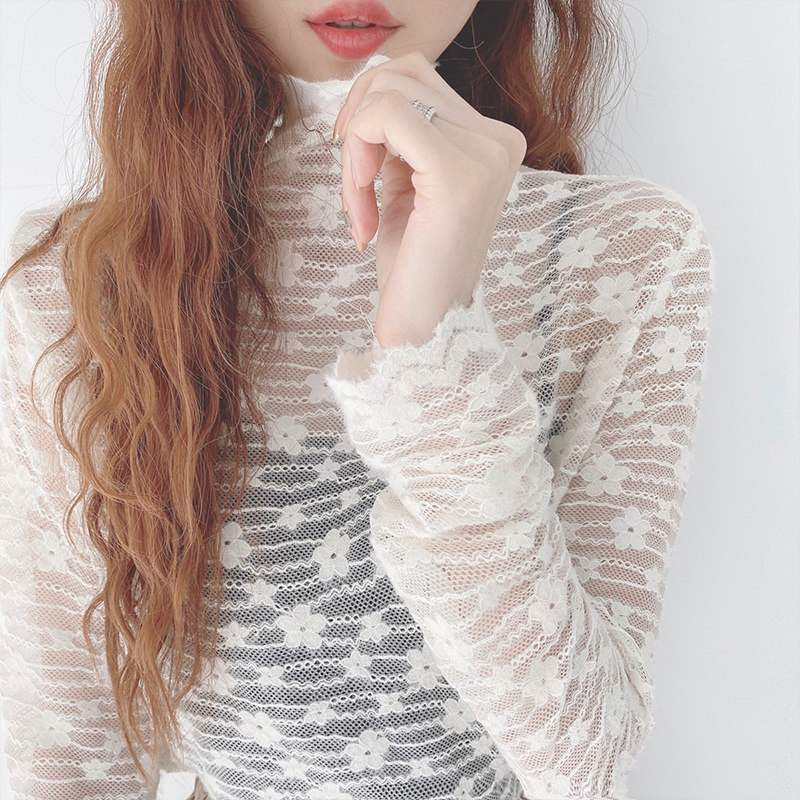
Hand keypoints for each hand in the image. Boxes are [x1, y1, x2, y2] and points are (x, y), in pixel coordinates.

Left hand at [333, 51, 526, 348]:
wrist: (423, 328)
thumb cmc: (412, 266)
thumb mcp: (407, 184)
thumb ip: (401, 133)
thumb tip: (371, 79)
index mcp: (493, 141)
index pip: (417, 78)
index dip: (370, 115)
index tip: (359, 173)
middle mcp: (499, 141)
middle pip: (402, 72)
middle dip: (358, 123)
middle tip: (354, 185)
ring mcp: (485, 155)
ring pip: (388, 92)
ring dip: (354, 146)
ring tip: (359, 204)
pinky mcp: (457, 174)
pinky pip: (383, 116)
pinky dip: (355, 154)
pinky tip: (361, 204)